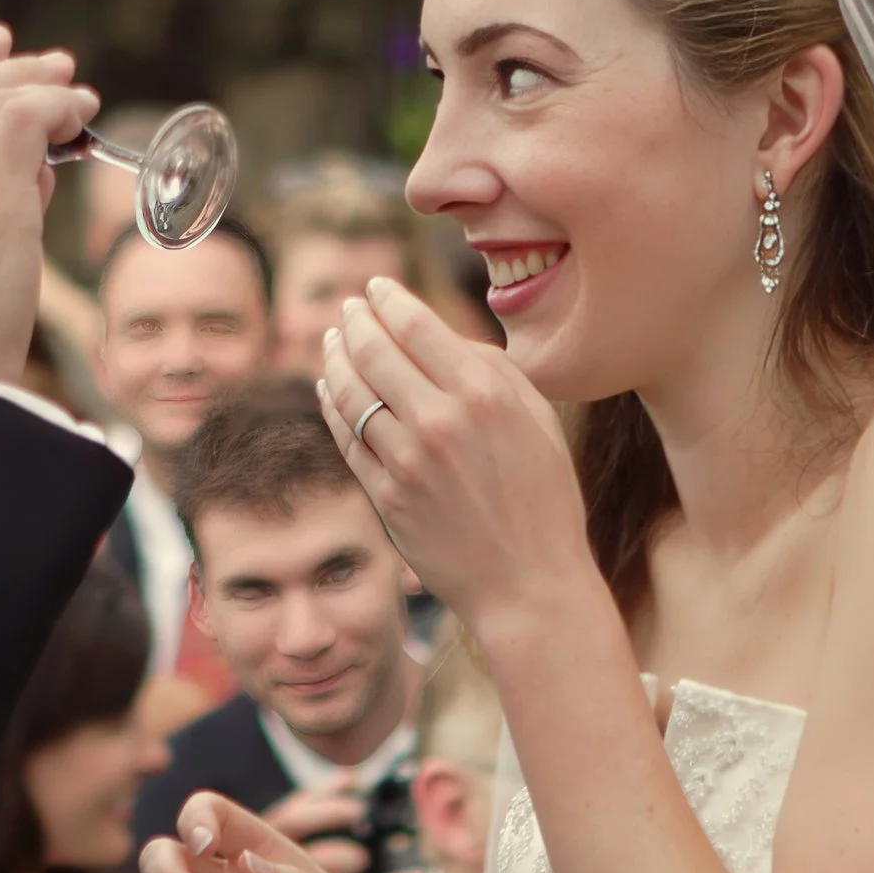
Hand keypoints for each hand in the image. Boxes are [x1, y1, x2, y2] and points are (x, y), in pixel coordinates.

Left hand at [318, 277, 585, 623]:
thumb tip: (443, 336)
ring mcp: (407, 461)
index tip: (374, 287)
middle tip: (347, 307)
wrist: (529, 585)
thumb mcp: (537, 421)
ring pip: (351, 392)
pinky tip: (329, 388)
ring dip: (334, 358)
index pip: (417, 326)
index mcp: (484, 394)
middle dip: (354, 321)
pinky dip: (332, 406)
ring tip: (331, 340)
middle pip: (374, 351)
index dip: (387, 299)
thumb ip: (494, 370)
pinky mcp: (386, 496)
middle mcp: (440, 421)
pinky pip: (347, 438)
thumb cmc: (544, 499)